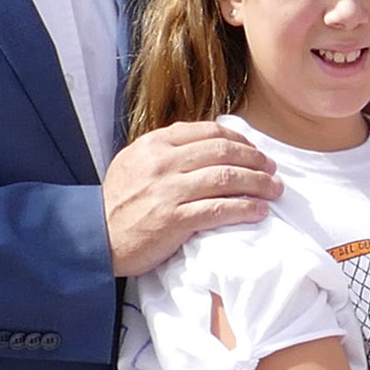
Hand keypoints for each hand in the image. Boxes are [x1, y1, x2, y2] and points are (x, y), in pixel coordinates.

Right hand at [103, 119, 279, 277]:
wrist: (95, 236)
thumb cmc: (119, 202)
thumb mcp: (134, 161)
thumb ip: (166, 148)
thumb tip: (203, 140)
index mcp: (155, 144)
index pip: (209, 132)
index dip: (240, 140)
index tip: (254, 151)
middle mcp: (163, 162)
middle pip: (224, 152)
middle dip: (255, 160)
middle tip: (272, 170)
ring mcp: (168, 191)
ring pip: (227, 178)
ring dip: (258, 183)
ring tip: (274, 190)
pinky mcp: (174, 220)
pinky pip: (219, 210)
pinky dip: (245, 208)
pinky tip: (259, 210)